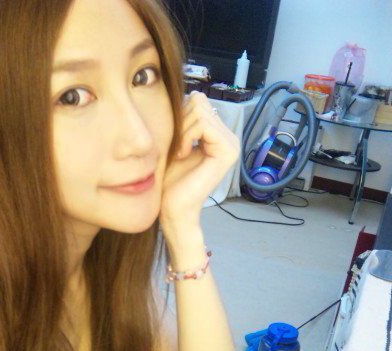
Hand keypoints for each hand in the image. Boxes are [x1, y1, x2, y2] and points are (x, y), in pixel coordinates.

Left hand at [159, 91, 240, 228]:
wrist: (172, 208)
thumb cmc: (168, 179)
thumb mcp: (175, 141)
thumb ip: (184, 119)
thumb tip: (189, 92)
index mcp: (218, 134)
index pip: (197, 100)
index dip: (179, 115)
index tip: (173, 141)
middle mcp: (229, 137)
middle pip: (199, 101)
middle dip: (180, 122)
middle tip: (176, 149)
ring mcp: (232, 144)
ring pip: (199, 111)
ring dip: (181, 132)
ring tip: (179, 154)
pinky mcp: (228, 151)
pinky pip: (203, 124)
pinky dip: (186, 138)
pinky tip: (183, 156)